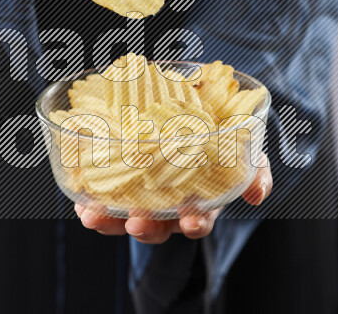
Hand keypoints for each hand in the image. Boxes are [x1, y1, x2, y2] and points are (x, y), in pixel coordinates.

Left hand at [75, 155, 272, 243]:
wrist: (194, 110)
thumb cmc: (222, 136)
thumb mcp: (247, 151)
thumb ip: (256, 170)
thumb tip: (257, 194)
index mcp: (200, 200)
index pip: (199, 220)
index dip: (195, 224)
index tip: (191, 222)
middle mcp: (168, 204)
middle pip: (156, 226)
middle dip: (146, 227)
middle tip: (137, 222)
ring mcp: (142, 193)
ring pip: (124, 215)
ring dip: (109, 219)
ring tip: (94, 215)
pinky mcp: (119, 177)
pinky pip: (102, 194)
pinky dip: (90, 198)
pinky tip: (80, 196)